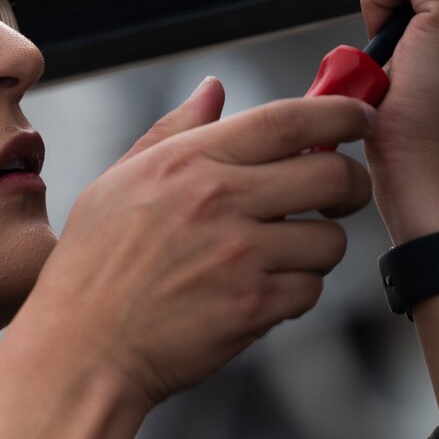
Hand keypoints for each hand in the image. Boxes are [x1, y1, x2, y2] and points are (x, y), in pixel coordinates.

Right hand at [22, 79, 373, 408]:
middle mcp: (220, 200)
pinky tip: (260, 293)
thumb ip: (174, 131)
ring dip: (316, 248)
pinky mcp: (253, 306)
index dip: (340, 114)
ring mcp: (241, 255)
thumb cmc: (92, 268)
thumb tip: (214, 90)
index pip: (290, 119)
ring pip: (329, 240)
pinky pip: (310, 290)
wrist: (82, 349)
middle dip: (351, 184)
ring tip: (280, 256)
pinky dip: (295, 293)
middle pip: (333, 176)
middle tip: (341, 194)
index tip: (357, 118)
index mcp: (190, 160)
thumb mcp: (118, 181)